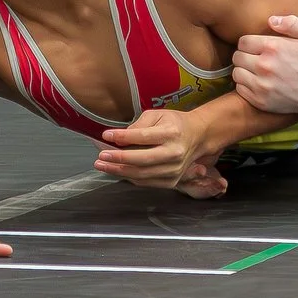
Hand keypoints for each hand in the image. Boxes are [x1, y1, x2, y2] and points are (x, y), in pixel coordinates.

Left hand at [93, 109, 227, 194]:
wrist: (197, 137)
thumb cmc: (174, 124)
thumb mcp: (157, 115)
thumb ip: (138, 125)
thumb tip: (118, 139)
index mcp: (172, 133)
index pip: (143, 137)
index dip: (123, 137)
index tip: (106, 135)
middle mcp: (175, 153)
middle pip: (142, 160)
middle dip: (118, 159)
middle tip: (100, 157)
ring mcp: (174, 170)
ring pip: (142, 174)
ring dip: (119, 171)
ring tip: (103, 165)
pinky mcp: (172, 181)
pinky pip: (146, 182)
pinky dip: (129, 177)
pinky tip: (117, 170)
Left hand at [230, 14, 297, 120]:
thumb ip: (291, 23)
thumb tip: (271, 20)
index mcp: (273, 47)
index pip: (243, 42)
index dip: (249, 44)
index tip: (257, 48)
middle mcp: (264, 66)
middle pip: (237, 57)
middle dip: (245, 56)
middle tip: (256, 59)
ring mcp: (261, 85)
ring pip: (236, 73)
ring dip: (244, 71)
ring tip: (256, 71)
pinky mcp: (259, 100)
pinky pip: (240, 89)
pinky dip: (246, 86)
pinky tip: (258, 83)